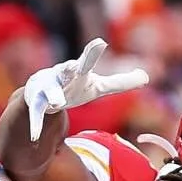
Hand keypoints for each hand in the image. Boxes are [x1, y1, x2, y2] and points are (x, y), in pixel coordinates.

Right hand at [22, 39, 149, 141]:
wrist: (40, 92)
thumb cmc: (74, 86)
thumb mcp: (98, 86)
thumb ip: (121, 82)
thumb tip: (147, 77)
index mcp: (78, 71)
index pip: (88, 61)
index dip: (93, 52)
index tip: (100, 43)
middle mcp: (62, 76)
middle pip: (68, 70)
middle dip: (72, 67)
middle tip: (75, 65)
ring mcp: (48, 90)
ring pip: (52, 92)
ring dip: (55, 95)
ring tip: (59, 101)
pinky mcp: (37, 104)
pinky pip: (36, 115)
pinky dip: (36, 125)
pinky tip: (34, 137)